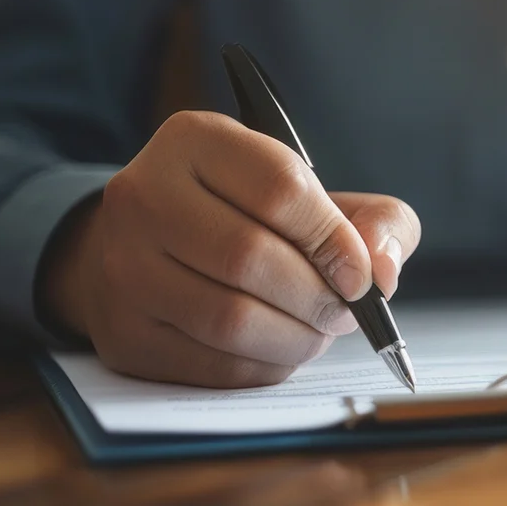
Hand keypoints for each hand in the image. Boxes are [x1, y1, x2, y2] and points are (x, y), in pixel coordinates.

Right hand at [43, 110, 420, 387]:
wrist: (156, 251)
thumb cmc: (254, 219)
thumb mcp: (320, 197)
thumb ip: (375, 220)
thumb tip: (384, 270)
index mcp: (197, 140)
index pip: (280, 188)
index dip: (334, 239)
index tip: (360, 273)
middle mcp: (144, 195)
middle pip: (250, 257)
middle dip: (317, 296)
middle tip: (344, 311)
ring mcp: (122, 265)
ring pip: (228, 318)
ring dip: (295, 337)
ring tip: (316, 329)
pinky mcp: (123, 332)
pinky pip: (210, 364)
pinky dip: (264, 365)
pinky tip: (278, 347)